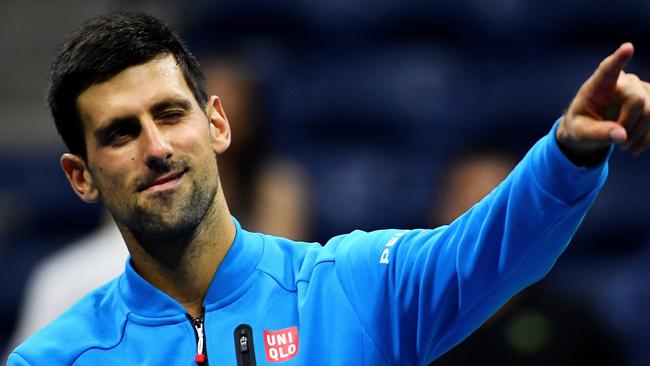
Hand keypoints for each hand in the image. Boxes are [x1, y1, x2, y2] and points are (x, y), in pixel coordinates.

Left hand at [557, 43, 649, 164]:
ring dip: (639, 134)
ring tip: (623, 145)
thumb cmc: (581, 126)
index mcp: (598, 85)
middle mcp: (623, 82)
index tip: (627, 48)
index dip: (618, 59)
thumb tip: (621, 136)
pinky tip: (635, 147)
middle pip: (638, 101)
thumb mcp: (579, 133)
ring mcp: (640, 89)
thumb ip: (597, 133)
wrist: (591, 130)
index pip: (608, 69)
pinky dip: (648, 137)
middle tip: (618, 144)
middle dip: (629, 125)